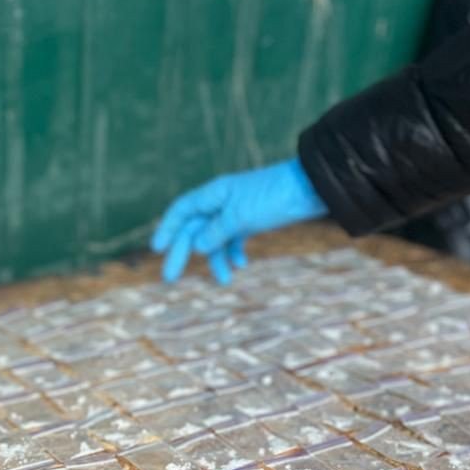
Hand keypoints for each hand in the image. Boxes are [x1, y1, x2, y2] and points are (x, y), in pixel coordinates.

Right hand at [150, 157, 327, 283]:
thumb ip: (216, 231)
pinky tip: (241, 266)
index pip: (182, 210)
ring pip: (215, 238)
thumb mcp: (241, 216)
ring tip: (223, 281)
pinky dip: (234, 252)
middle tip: (170, 279)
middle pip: (194, 228)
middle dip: (183, 253)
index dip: (167, 229)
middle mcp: (221, 201)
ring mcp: (237, 210)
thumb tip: (196, 245)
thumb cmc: (274, 196)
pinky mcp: (252, 218)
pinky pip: (234, 238)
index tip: (157, 250)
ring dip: (216, 259)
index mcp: (214, 194)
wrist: (312, 188)